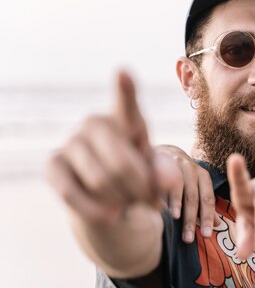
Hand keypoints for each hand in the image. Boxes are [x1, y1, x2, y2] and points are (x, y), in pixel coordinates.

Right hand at [46, 71, 178, 222]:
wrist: (113, 201)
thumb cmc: (139, 179)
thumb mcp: (157, 177)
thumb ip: (165, 175)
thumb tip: (170, 180)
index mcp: (125, 121)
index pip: (127, 105)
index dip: (125, 90)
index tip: (123, 72)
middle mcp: (95, 123)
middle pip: (121, 162)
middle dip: (140, 189)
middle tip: (151, 203)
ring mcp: (71, 142)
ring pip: (99, 180)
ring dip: (122, 201)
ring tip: (131, 205)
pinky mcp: (52, 165)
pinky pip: (72, 193)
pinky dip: (96, 210)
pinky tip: (112, 214)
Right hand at [154, 145, 218, 242]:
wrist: (164, 152)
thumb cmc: (182, 176)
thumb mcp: (196, 188)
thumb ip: (204, 205)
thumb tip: (218, 225)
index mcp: (203, 177)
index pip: (207, 199)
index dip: (208, 218)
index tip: (207, 235)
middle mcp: (192, 169)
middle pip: (193, 196)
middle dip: (191, 219)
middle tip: (188, 239)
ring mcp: (175, 164)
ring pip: (179, 187)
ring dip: (177, 203)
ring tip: (176, 219)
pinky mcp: (160, 160)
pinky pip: (161, 177)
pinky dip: (161, 191)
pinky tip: (159, 204)